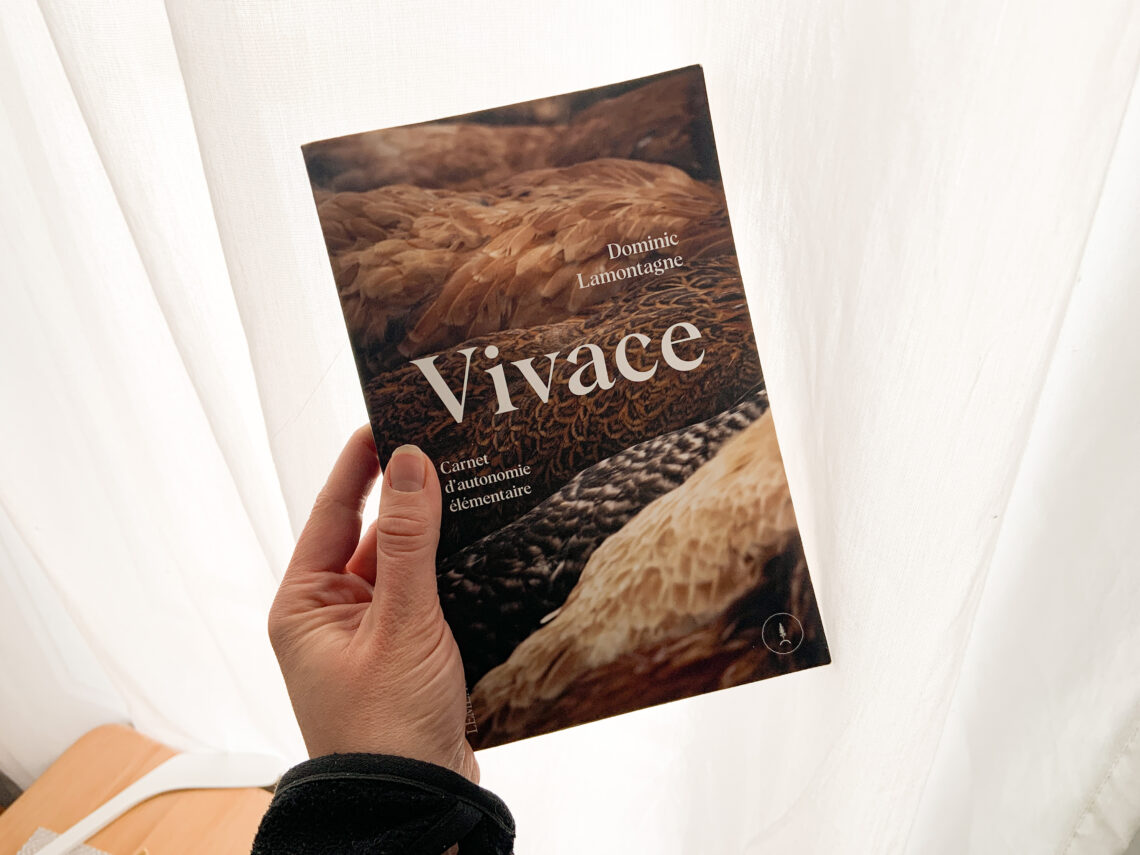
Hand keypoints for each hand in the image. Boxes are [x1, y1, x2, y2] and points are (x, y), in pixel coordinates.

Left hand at [268, 427, 477, 780]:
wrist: (414, 806)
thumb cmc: (386, 727)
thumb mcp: (401, 624)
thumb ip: (409, 543)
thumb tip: (409, 464)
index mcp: (306, 605)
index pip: (333, 512)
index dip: (361, 464)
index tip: (386, 419)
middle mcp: (333, 615)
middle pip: (373, 535)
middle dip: (409, 496)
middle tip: (444, 445)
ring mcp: (370, 635)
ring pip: (405, 565)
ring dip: (435, 535)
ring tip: (471, 485)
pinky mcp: (406, 652)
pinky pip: (426, 595)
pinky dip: (450, 571)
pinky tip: (481, 545)